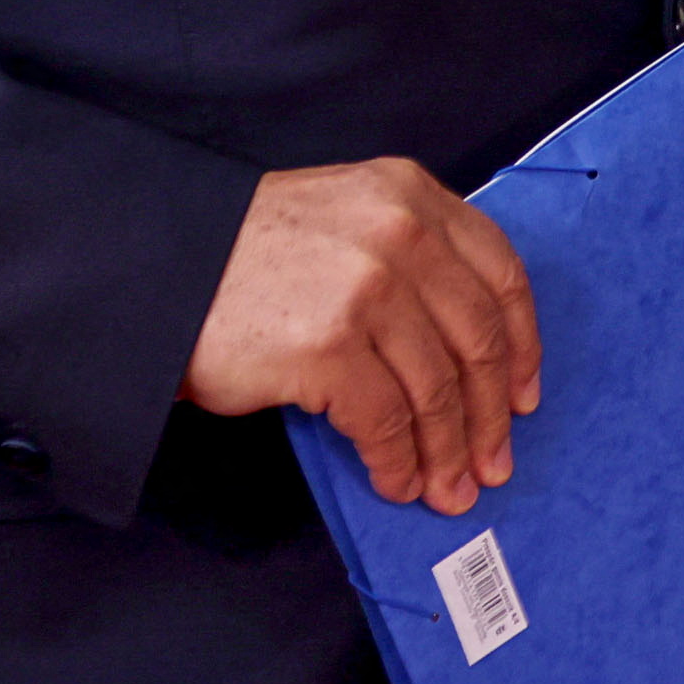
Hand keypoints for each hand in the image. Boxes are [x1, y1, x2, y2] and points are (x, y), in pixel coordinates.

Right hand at [183, 158, 540, 511]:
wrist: (158, 267)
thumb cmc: (245, 253)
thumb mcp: (343, 217)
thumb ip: (406, 258)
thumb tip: (461, 356)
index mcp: (410, 195)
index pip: (500, 274)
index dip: (522, 344)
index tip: (525, 393)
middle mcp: (399, 234)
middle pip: (478, 340)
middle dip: (492, 415)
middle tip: (494, 463)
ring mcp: (367, 288)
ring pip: (438, 390)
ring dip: (448, 452)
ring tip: (448, 489)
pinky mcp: (329, 345)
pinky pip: (386, 422)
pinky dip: (398, 463)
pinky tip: (396, 482)